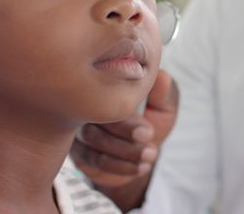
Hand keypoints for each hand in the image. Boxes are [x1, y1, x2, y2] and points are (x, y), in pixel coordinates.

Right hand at [71, 69, 178, 186]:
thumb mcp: (165, 106)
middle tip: (149, 141)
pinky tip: (140, 166)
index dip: (128, 116)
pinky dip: (119, 166)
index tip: (148, 131)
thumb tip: (161, 77)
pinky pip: (90, 159)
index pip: (108, 92)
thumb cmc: (154, 121)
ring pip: (92, 139)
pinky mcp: (78, 150)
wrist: (144, 151)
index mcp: (109, 84)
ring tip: (149, 154)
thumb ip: (163, 93)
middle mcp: (88, 102)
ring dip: (125, 151)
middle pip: (95, 115)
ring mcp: (79, 126)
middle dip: (126, 134)